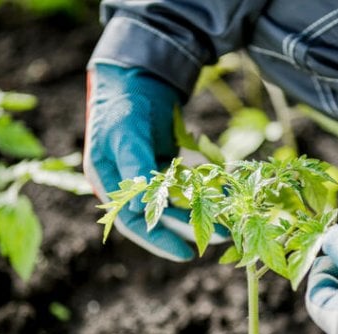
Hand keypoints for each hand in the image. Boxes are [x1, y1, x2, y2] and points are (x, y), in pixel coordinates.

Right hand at [84, 63, 226, 260]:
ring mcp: (148, 174)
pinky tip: (225, 195)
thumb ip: (135, 167)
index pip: (133, 222)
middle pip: (159, 216)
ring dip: (201, 211)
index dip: (159, 241)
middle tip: (219, 237)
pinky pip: (188, 184)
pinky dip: (205, 190)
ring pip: (177, 202)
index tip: (186, 254)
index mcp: (108, 182)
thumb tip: (140, 207)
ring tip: (229, 221)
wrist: (137, 75)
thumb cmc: (124, 104)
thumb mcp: (126, 134)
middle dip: (189, 228)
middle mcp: (128, 183)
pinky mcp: (166, 164)